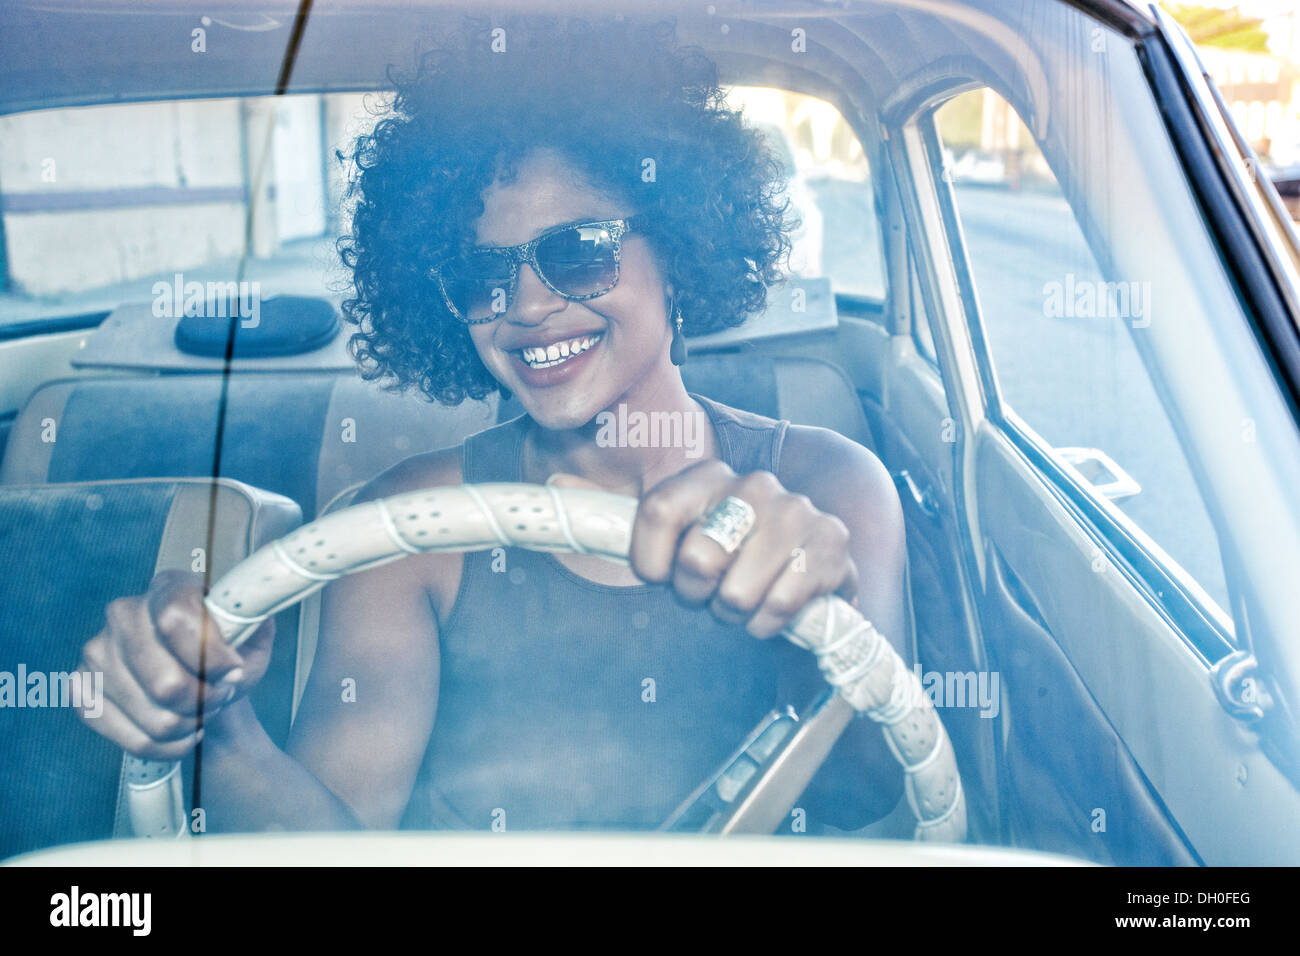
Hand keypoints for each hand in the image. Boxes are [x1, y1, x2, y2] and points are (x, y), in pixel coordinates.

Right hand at [77, 570, 274, 759]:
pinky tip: (181, 731)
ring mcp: (96, 653)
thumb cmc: (228, 655)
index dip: (211, 657)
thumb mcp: (252, 636)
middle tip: (220, 696)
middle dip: (206, 700)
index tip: (234, 671)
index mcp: (167, 588)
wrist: (203, 682)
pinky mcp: (82, 691)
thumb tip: (244, 633)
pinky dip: (167, 746)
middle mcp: (123, 614)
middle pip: (165, 682)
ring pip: (155, 717)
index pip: (175, 619)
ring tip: (203, 710)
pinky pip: (132, 739)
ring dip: (191, 723)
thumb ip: (254, 628)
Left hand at [554, 461, 856, 637]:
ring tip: (743, 601)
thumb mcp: (666, 542)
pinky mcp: (833, 547)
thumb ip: (613, 517)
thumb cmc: (726, 564)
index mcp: (709, 476)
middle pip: (697, 557)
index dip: (650, 561)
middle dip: (697, 594)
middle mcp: (756, 484)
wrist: (800, 584)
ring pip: (737, 589)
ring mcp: (799, 512)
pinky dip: (768, 623)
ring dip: (734, 612)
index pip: (656, 511)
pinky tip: (775, 611)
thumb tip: (556, 486)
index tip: (659, 577)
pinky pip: (780, 604)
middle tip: (711, 592)